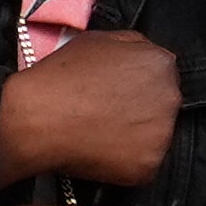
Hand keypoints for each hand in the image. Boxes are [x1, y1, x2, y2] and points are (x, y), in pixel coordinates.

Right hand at [0, 31, 180, 190]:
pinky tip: (103, 149)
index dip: (139, 84)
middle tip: (110, 113)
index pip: (163, 75)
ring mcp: (162, 134)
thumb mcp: (97, 40)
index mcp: (160, 64)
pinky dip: (126, 160)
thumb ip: (131, 44)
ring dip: (136, 135)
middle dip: (142, 109)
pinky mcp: (149, 165)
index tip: (121, 93)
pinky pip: (144, 163)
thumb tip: (145, 53)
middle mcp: (170, 97)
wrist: (36, 118)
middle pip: (164, 105)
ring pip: (156, 135)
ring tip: (103, 131)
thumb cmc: (61, 78)